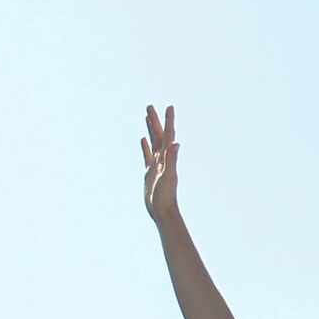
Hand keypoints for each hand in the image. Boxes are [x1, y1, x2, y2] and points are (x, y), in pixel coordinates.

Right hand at [139, 104, 179, 226]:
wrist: (163, 212)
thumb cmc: (166, 196)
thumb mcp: (168, 176)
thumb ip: (172, 159)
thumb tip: (175, 143)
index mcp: (167, 158)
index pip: (168, 135)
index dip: (169, 121)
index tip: (170, 107)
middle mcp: (163, 159)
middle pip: (158, 136)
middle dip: (155, 121)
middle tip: (150, 106)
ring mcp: (156, 165)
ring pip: (153, 143)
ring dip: (150, 130)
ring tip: (147, 117)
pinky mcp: (150, 172)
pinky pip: (147, 155)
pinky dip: (145, 147)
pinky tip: (143, 140)